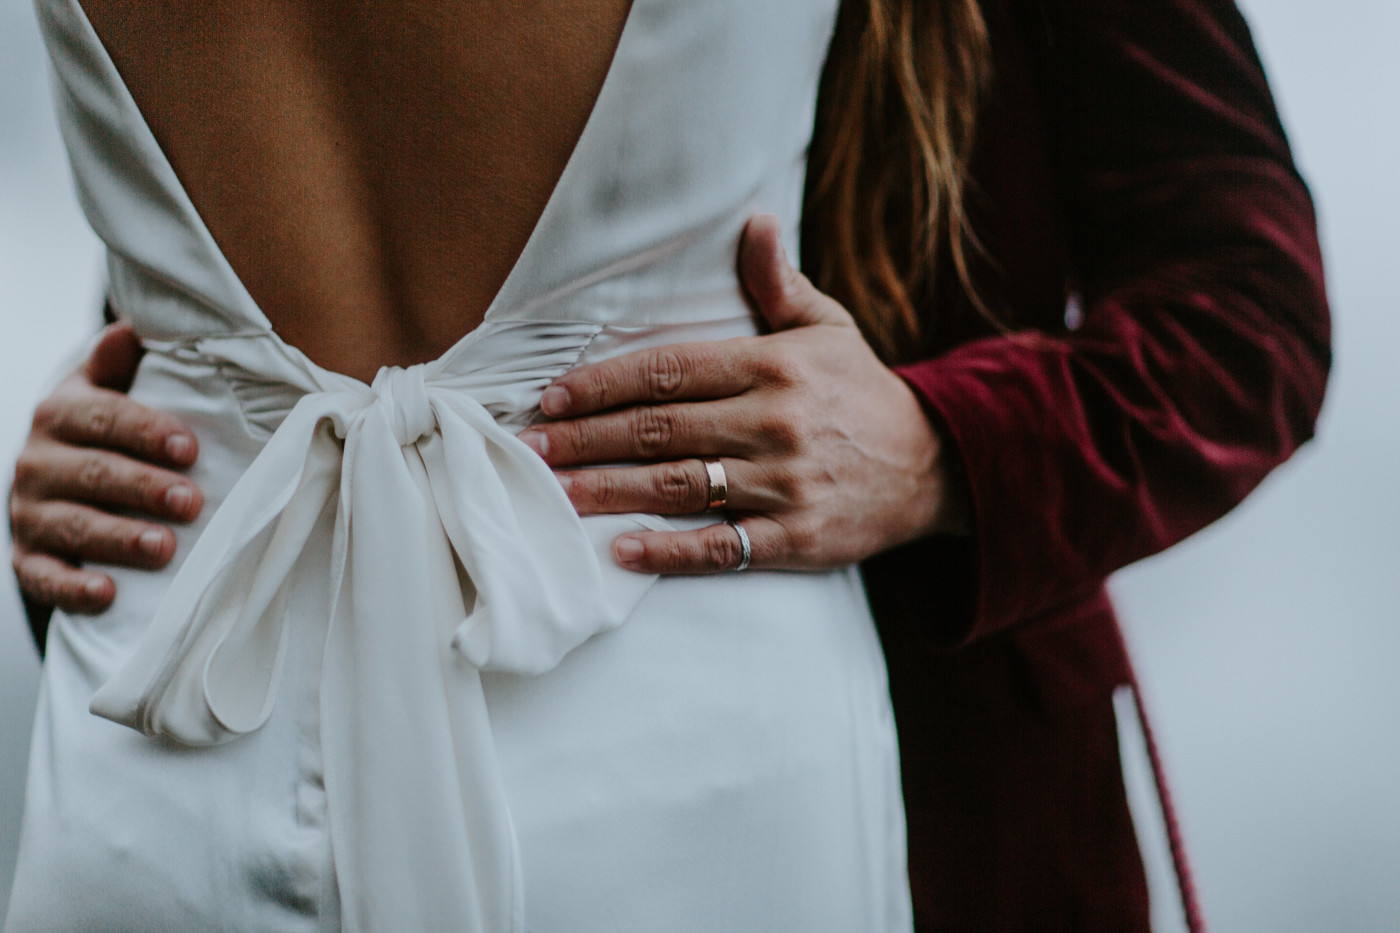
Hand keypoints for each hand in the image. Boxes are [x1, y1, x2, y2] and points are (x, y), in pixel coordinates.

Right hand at [9, 323, 203, 612]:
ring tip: (164, 549)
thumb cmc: (110, 426)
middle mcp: (37, 461)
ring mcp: (29, 512)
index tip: (190, 449)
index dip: (146, 432)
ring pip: (73, 526)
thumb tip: (132, 330)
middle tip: (191, 502)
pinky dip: (72, 588)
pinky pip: (42, 577)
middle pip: (92, 473)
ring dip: (118, 538)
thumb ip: (124, 361)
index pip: (103, 417)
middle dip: (143, 488)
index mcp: (61, 412)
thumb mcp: (113, 385)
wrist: (61, 473)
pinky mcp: (28, 558)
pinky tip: (107, 594)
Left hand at [518, 214, 968, 573]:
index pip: (669, 369)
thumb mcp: (828, 327)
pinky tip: (620, 550)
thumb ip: (778, 283)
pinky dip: (669, 551)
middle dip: (585, 438)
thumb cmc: (860, 391)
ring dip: (608, 491)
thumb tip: (753, 219)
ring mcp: (786, 483)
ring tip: (551, 494)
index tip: (550, 397)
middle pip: (660, 429)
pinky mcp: (798, 537)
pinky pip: (722, 547)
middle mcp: (775, 421)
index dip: (602, 383)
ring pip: (680, 486)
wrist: (933, 465)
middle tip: (527, 448)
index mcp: (774, 365)